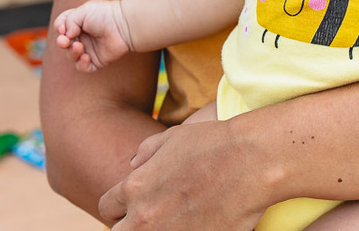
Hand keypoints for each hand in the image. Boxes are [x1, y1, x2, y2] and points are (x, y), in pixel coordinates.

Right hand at [54, 0, 132, 71]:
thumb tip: (65, 34)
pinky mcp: (96, 60)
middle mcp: (82, 36)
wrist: (123, 26)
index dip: (59, 28)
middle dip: (62, 43)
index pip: (61, 26)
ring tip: (79, 46)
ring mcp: (88, 49)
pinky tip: (86, 57)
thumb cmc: (104, 15)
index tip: (63, 28)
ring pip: (72, 56)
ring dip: (72, 52)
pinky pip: (83, 67)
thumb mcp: (82, 11)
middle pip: (64, 43)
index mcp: (78, 23)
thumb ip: (68, 21)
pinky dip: (81, 64)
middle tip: (64, 41)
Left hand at [98, 121, 266, 229]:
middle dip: (130, 226)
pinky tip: (194, 226)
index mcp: (134, 188)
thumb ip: (145, 152)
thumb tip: (133, 164)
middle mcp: (145, 217)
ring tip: (172, 223)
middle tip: (149, 219)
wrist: (251, 161)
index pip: (107, 208)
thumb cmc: (213, 143)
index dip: (119, 208)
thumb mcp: (172, 137)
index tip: (133, 206)